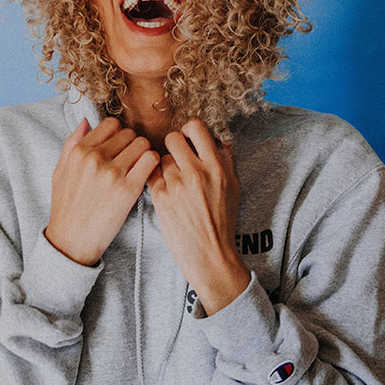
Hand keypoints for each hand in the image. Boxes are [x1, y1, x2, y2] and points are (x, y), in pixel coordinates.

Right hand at [45, 116, 159, 265]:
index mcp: (79, 151)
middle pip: (129, 133)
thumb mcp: (59, 171)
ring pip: (143, 143)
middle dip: (132, 145)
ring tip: (139, 168)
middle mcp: (95, 158)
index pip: (111, 124)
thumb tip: (85, 120)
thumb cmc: (65, 208)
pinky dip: (153, 164)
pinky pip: (151, 160)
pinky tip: (146, 175)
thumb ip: (71, 143)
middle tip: (130, 161)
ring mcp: (112, 173)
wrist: (71, 242)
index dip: (118, 134)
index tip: (119, 147)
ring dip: (144, 154)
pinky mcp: (128, 189)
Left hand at [147, 119, 250, 314]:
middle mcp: (196, 173)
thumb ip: (224, 160)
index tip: (188, 139)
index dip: (189, 130)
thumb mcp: (232, 187)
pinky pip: (151, 175)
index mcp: (216, 167)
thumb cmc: (222, 222)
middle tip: (177, 159)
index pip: (196, 128)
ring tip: (174, 183)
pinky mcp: (161, 198)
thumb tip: (217, 137)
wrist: (211, 256)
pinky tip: (165, 191)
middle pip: (173, 138)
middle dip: (173, 146)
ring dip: (166, 167)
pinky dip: (156, 180)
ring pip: (161, 158)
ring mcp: (176, 185)